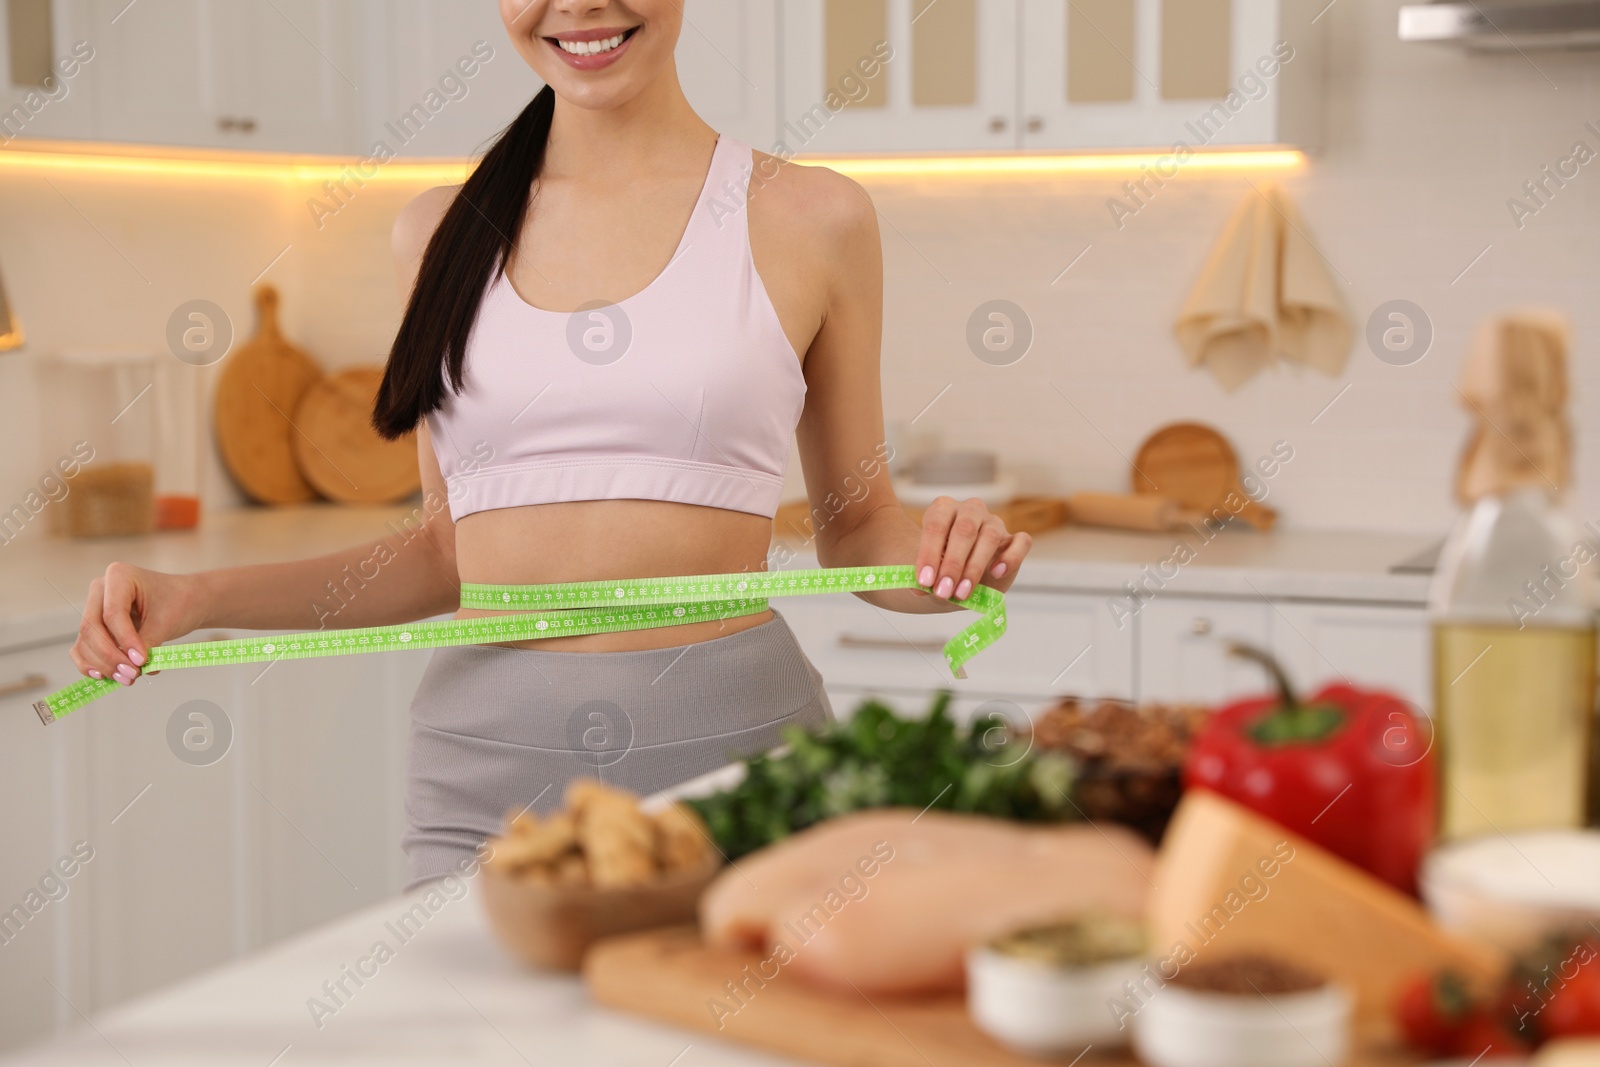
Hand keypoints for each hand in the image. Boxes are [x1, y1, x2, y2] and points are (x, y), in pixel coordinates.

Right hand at [71, 563, 209, 686]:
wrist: (185, 600)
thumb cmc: (179, 602)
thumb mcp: (167, 621)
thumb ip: (148, 643)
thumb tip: (135, 669)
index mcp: (118, 576)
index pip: (113, 614)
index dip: (125, 640)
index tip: (141, 661)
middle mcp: (100, 590)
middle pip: (92, 628)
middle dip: (110, 656)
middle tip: (132, 675)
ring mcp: (94, 608)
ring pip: (85, 641)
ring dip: (102, 664)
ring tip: (128, 679)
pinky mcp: (94, 627)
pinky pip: (82, 648)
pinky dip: (92, 664)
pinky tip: (106, 677)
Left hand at [914, 496, 1031, 601]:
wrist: (958, 579)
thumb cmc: (939, 568)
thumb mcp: (928, 573)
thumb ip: (923, 578)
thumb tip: (918, 588)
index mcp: (943, 509)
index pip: (936, 525)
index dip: (928, 554)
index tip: (924, 581)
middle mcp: (970, 511)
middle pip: (964, 530)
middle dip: (952, 563)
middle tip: (943, 591)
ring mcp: (994, 523)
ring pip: (990, 537)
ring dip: (975, 568)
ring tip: (962, 593)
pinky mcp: (1015, 540)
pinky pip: (1021, 542)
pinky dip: (1010, 558)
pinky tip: (996, 573)